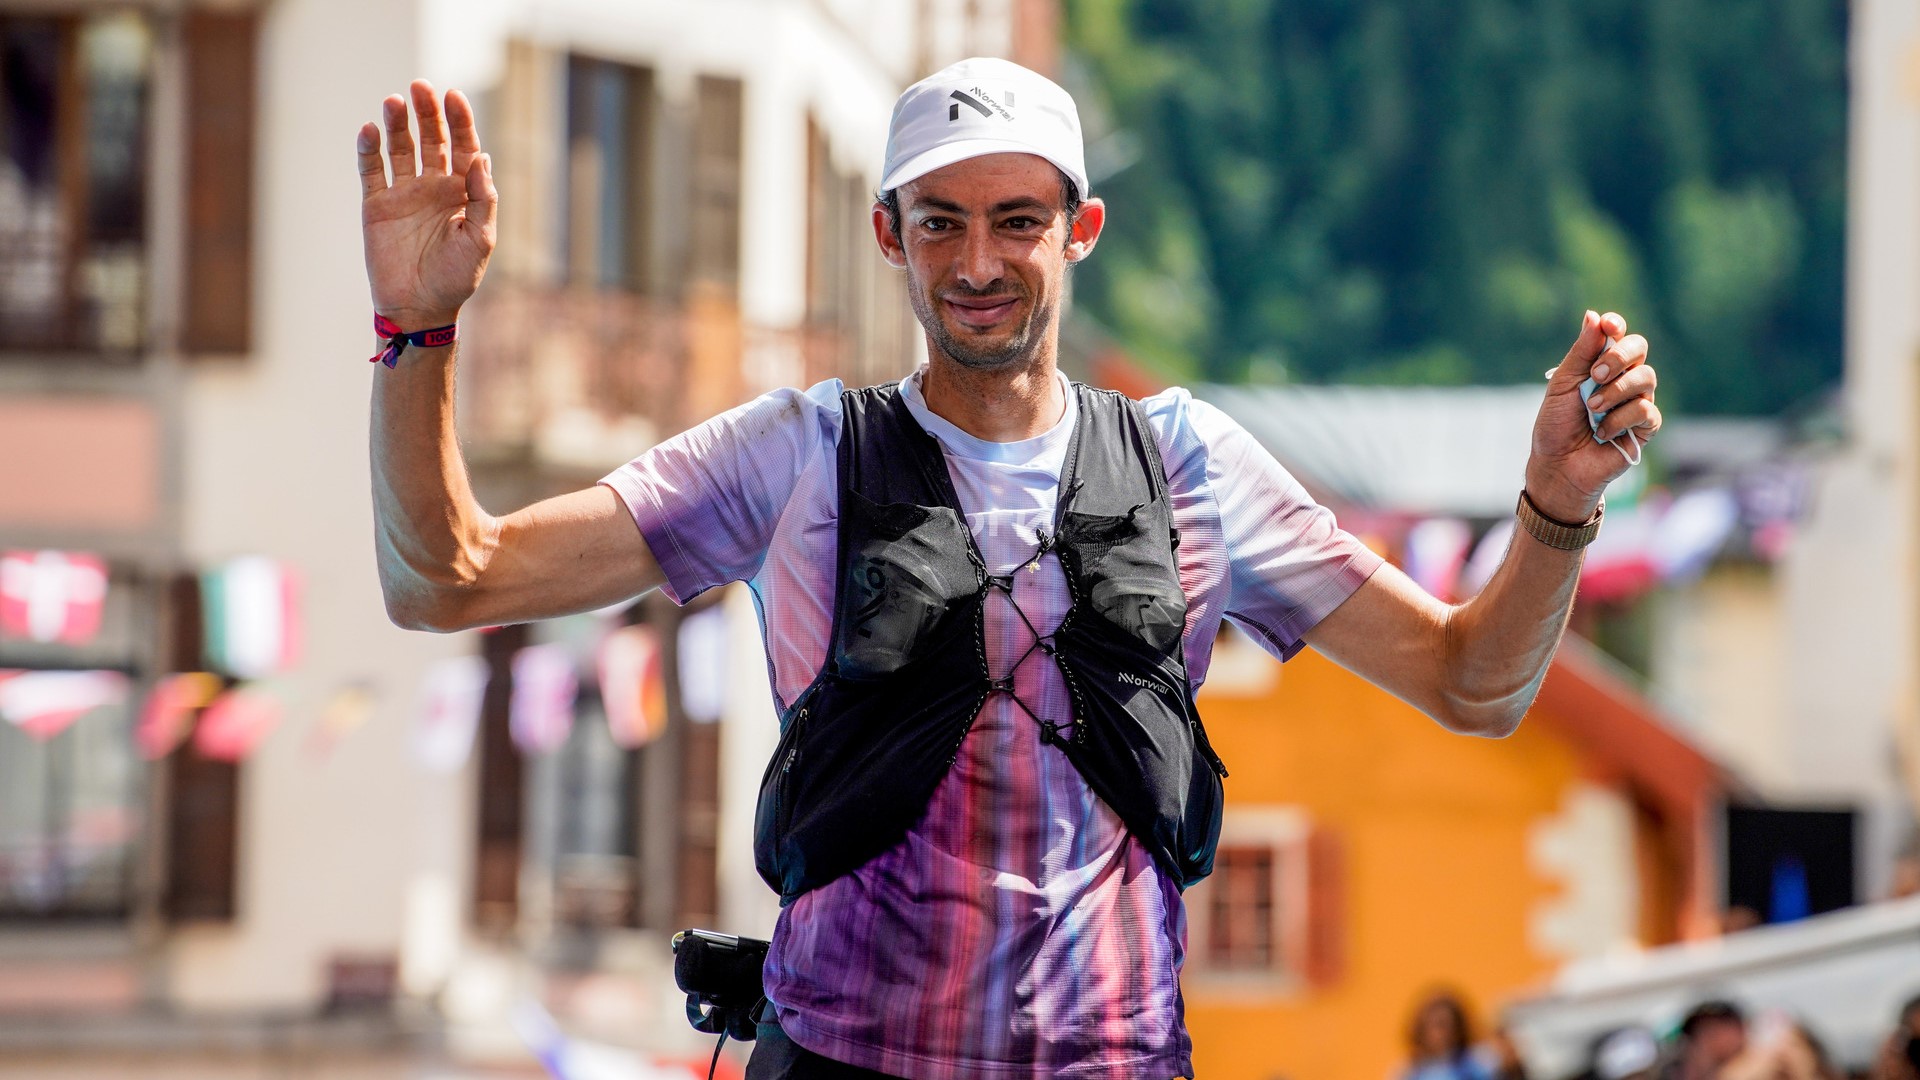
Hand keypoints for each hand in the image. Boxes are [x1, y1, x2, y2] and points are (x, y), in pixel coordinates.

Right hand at [357, 80, 495, 331]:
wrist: (418, 309)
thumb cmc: (456, 278)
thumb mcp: (480, 240)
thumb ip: (483, 198)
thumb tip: (482, 156)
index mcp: (462, 193)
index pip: (462, 147)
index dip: (459, 120)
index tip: (453, 96)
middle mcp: (433, 187)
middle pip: (431, 139)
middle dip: (428, 113)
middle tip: (421, 87)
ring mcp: (404, 194)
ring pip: (400, 148)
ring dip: (398, 124)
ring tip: (395, 101)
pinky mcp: (376, 205)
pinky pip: (371, 170)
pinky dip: (369, 149)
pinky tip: (370, 129)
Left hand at [1526, 310, 1661, 521]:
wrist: (1558, 465)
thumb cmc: (1556, 425)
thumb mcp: (1563, 385)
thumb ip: (1581, 353)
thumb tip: (1593, 315)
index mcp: (1601, 364)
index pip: (1618, 335)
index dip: (1616, 326)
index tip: (1609, 326)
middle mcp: (1623, 379)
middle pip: (1640, 348)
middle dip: (1619, 356)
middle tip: (1596, 374)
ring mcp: (1637, 401)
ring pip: (1646, 377)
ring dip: (1616, 391)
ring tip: (1592, 408)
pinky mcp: (1646, 427)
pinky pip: (1646, 411)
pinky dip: (1620, 419)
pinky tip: (1602, 432)